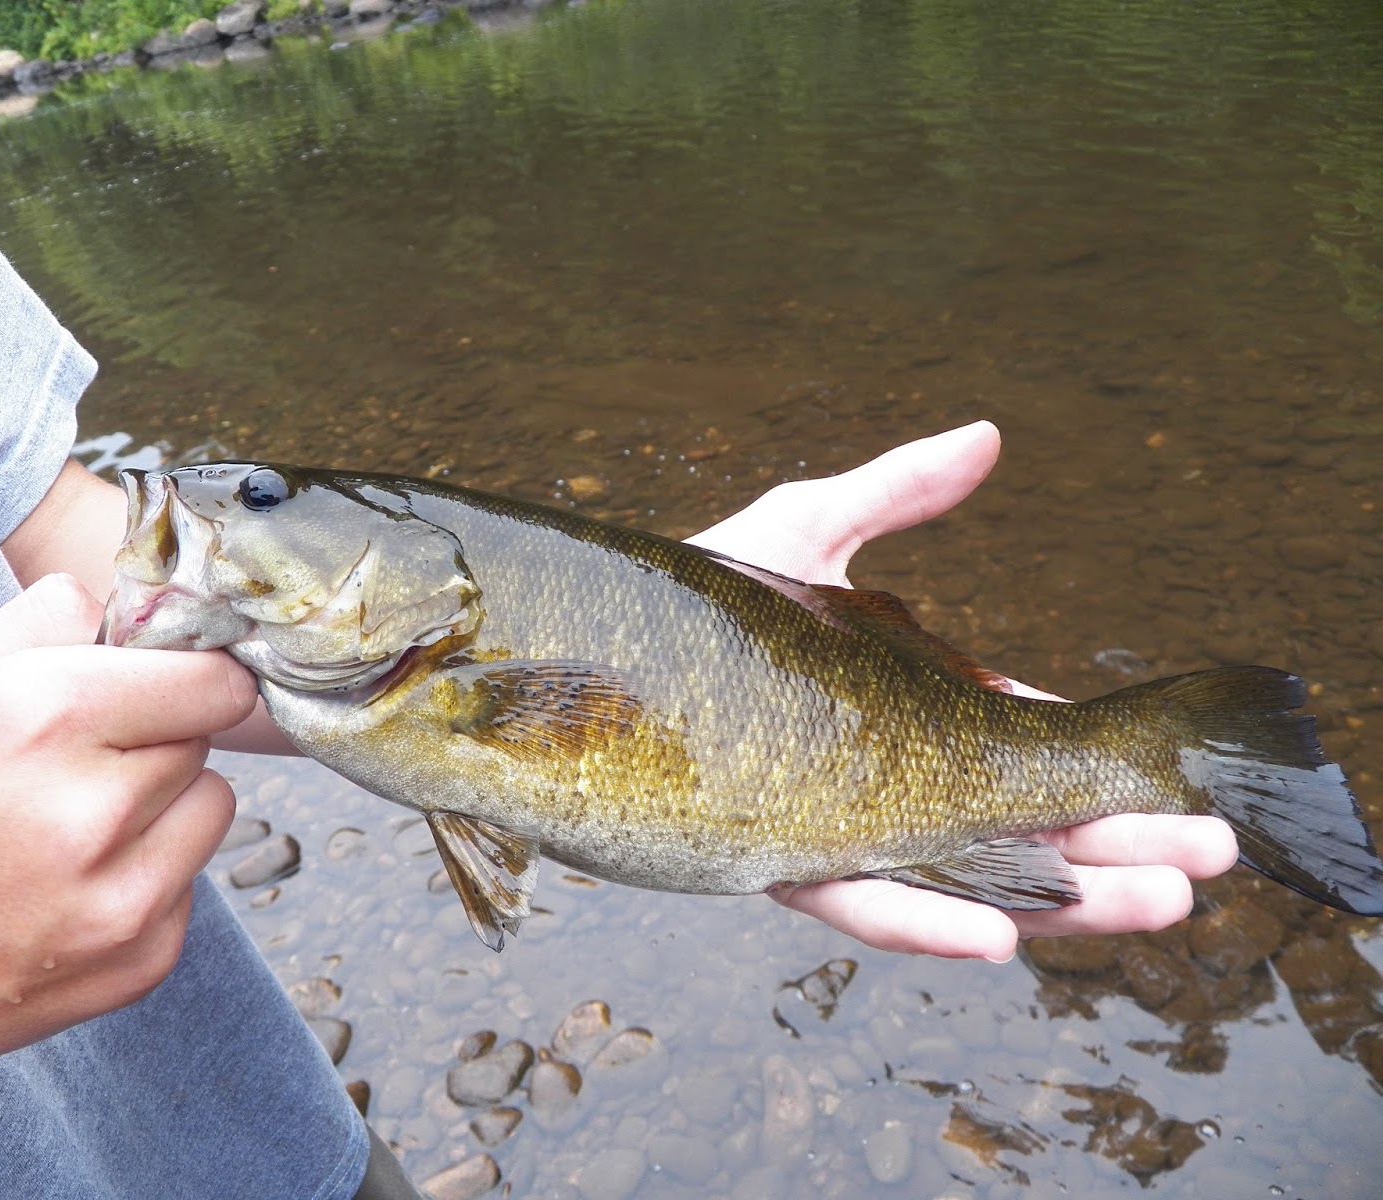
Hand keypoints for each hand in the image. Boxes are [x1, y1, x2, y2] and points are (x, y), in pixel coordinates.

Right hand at [0, 575, 257, 1172]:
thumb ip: (50, 619)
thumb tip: (136, 600)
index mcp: (46, 716)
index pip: (213, 680)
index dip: (190, 678)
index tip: (165, 689)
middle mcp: (93, 809)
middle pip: (205, 740)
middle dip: (158, 741)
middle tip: (84, 765)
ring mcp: (123, 897)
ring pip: (212, 807)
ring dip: (167, 807)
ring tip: (80, 824)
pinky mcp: (143, 960)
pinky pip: (192, 883)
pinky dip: (150, 877)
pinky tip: (76, 886)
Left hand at [686, 421, 1238, 960]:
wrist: (565, 638)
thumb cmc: (687, 590)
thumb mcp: (805, 528)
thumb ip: (897, 492)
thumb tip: (990, 435)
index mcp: (895, 714)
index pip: (1011, 751)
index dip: (1093, 770)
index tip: (1173, 787)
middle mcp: (868, 779)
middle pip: (1004, 828)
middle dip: (1108, 847)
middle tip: (1202, 858)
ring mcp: (816, 823)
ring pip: (950, 880)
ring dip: (1054, 900)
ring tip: (1151, 903)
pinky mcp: (755, 856)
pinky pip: (848, 900)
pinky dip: (922, 923)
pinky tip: (998, 934)